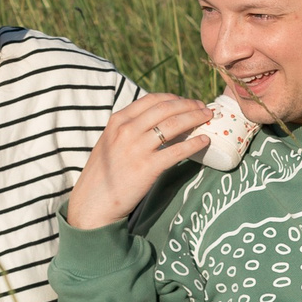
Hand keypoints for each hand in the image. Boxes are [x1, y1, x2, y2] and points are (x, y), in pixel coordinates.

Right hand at [66, 94, 215, 228]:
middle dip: (189, 105)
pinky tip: (204, 141)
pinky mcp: (147, 167)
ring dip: (195, 118)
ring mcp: (137, 148)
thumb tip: (159, 121)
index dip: (175, 98)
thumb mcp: (110, 142)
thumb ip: (129, 129)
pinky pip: (177, 150)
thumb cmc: (104, 175)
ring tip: (208, 118)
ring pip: (174, 125)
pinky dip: (194, 143)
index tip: (188, 102)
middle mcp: (126, 130)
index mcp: (118, 121)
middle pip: (166, 108)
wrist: (92, 204)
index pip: (152, 99)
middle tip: (204, 108)